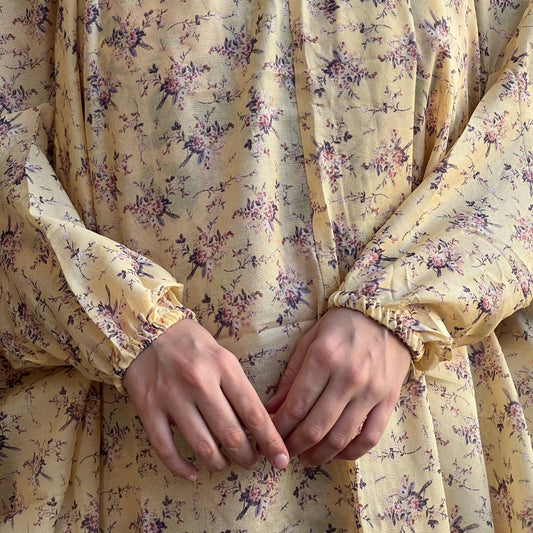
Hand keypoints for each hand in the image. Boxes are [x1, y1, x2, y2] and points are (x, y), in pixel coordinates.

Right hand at [123, 319, 288, 480]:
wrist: (148, 328)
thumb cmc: (193, 345)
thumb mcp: (224, 357)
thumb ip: (238, 389)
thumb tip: (257, 426)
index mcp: (223, 367)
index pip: (253, 413)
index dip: (270, 441)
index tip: (281, 460)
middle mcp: (199, 382)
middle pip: (231, 435)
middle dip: (247, 456)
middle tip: (251, 461)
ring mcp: (171, 396)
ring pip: (202, 446)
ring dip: (219, 464)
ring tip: (225, 464)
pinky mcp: (148, 407)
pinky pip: (165, 448)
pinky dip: (181, 468)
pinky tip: (193, 473)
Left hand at [266, 308, 410, 466]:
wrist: (386, 315)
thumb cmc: (342, 325)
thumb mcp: (310, 340)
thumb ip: (292, 375)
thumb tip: (272, 408)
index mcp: (324, 357)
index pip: (296, 405)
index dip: (279, 427)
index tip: (269, 436)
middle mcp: (348, 376)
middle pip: (316, 426)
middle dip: (295, 445)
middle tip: (284, 451)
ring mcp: (371, 391)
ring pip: (341, 437)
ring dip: (319, 455)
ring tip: (306, 458)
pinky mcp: (388, 400)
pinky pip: (370, 437)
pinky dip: (351, 452)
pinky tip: (336, 453)